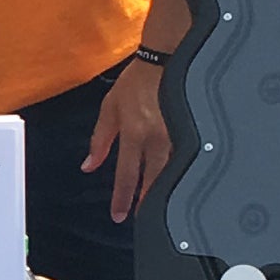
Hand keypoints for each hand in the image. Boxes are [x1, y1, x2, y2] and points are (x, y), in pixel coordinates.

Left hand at [81, 57, 170, 223]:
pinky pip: (185, 157)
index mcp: (135, 132)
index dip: (123, 198)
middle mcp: (157, 137)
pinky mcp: (191, 129)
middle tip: (143, 219)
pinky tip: (180, 183)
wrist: (165, 59)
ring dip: (166, 190)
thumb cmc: (136, 82)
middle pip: (153, 179)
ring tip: (161, 208)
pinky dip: (180, 172)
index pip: (127, 174)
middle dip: (147, 202)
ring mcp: (177, 134)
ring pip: (173, 171)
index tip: (120, 216)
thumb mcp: (110, 108)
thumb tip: (89, 165)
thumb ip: (99, 139)